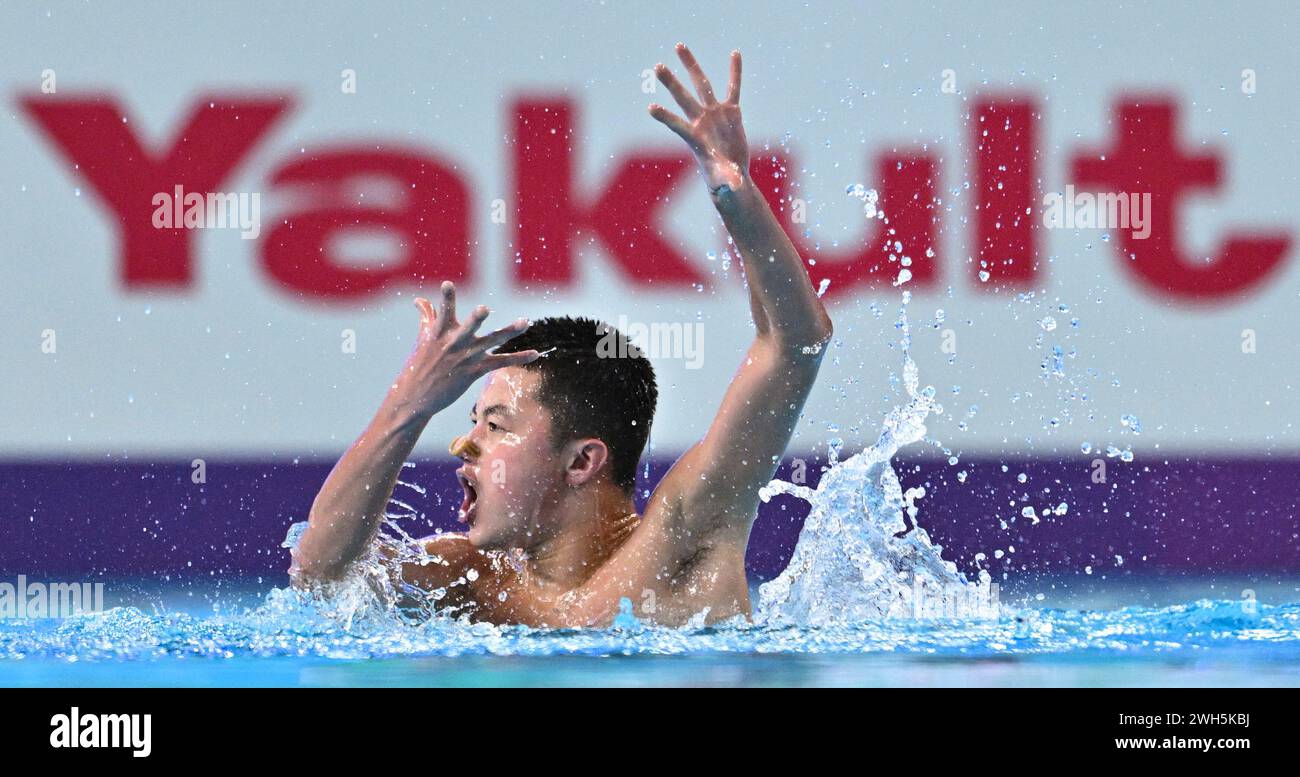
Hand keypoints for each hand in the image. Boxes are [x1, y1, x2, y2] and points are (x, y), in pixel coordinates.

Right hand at [390, 281, 538, 419]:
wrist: (416, 395)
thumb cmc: (420, 363)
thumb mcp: (423, 338)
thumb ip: (427, 316)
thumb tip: (419, 300)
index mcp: (440, 332)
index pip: (444, 311)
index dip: (446, 298)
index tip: (447, 284)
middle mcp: (454, 343)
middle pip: (468, 327)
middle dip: (476, 319)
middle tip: (483, 308)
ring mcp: (465, 357)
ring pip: (491, 341)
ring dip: (509, 331)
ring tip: (525, 322)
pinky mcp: (474, 371)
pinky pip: (500, 362)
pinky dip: (519, 358)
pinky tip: (536, 353)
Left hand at [649, 43, 747, 192]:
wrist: (732, 177)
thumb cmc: (724, 183)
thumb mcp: (726, 183)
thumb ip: (728, 182)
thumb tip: (734, 187)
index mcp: (696, 139)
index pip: (678, 126)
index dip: (666, 118)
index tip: (650, 108)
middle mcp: (701, 122)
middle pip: (683, 98)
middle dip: (671, 83)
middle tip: (658, 67)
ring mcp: (715, 114)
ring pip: (702, 84)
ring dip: (691, 65)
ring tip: (679, 46)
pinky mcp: (731, 112)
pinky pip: (734, 88)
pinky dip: (735, 72)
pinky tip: (735, 53)